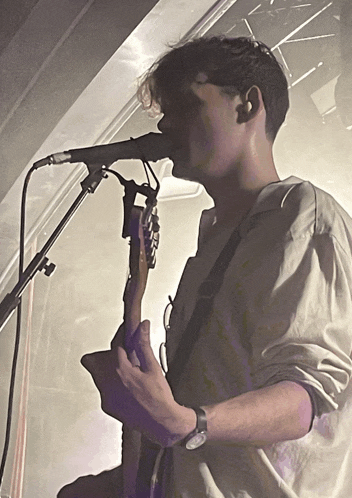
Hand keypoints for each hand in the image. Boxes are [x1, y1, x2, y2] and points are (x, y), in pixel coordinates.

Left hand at [81, 320, 192, 446]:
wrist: (162, 423)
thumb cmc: (159, 397)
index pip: (114, 345)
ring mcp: (106, 396)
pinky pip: (102, 388)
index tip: (126, 331)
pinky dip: (111, 384)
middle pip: (93, 360)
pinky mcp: (107, 406)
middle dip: (106, 354)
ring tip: (126, 371)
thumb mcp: (153, 367)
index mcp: (121, 370)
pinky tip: (126, 386)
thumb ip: (144, 345)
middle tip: (122, 354)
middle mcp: (109, 384)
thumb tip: (142, 327)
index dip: (120, 335)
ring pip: (96, 374)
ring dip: (107, 369)